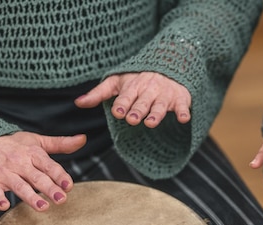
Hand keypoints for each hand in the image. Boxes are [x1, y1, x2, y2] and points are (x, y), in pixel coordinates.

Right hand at [0, 132, 85, 211]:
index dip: (60, 176)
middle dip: (50, 188)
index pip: (49, 166)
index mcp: (33, 154)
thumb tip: (83, 139)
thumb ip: (61, 144)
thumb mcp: (37, 141)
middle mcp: (20, 164)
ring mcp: (5, 173)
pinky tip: (4, 206)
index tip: (69, 185)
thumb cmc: (13, 145)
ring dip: (30, 197)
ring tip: (43, 207)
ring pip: (19, 186)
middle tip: (62, 199)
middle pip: (37, 178)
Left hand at [75, 72, 191, 127]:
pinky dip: (184, 112)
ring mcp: (165, 95)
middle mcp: (149, 91)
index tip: (118, 112)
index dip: (122, 104)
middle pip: (143, 102)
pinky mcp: (180, 99)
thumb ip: (98, 94)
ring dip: (157, 114)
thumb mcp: (117, 82)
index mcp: (132, 87)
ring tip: (151, 122)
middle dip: (138, 110)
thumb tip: (78, 103)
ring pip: (161, 106)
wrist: (167, 65)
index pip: (126, 96)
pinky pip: (183, 106)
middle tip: (132, 119)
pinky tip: (184, 118)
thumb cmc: (137, 79)